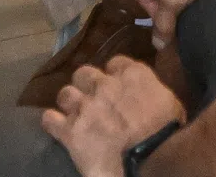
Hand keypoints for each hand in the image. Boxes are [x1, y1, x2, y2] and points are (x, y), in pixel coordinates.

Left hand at [41, 58, 184, 176]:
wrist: (149, 154)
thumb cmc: (166, 127)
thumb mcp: (166, 98)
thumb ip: (148, 89)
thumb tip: (145, 93)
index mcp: (132, 74)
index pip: (114, 62)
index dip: (113, 73)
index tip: (116, 83)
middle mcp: (105, 84)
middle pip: (83, 73)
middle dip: (85, 83)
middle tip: (91, 96)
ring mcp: (85, 106)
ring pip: (64, 93)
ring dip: (69, 102)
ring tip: (73, 111)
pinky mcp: (70, 131)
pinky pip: (49, 119)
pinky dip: (51, 121)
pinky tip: (56, 125)